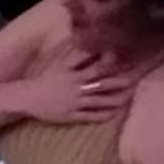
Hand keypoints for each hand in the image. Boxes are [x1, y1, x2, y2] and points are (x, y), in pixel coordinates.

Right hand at [21, 50, 135, 123]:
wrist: (27, 97)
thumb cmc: (45, 79)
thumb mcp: (60, 64)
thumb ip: (76, 57)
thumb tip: (92, 47)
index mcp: (74, 74)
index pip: (96, 67)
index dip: (112, 64)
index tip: (126, 61)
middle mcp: (76, 88)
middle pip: (102, 84)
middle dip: (119, 82)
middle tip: (135, 79)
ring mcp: (75, 103)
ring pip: (99, 101)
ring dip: (115, 99)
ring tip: (128, 97)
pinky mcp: (71, 116)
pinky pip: (90, 116)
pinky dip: (102, 115)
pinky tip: (114, 114)